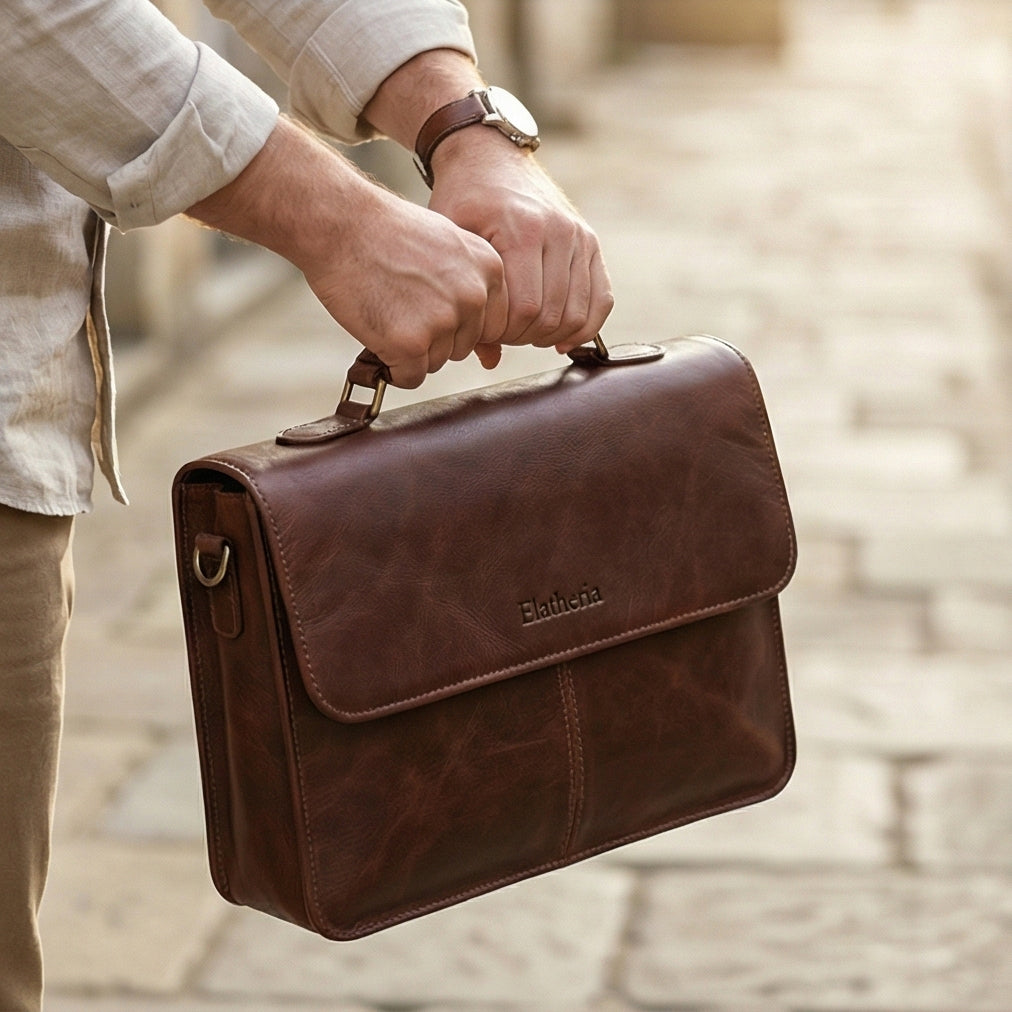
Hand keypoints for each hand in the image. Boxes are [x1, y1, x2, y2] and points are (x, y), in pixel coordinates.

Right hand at [187, 118, 508, 388]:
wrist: (339, 223)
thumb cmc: (385, 231)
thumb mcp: (448, 244)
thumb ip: (470, 285)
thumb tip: (486, 345)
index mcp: (488, 270)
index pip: (490, 326)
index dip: (457, 325)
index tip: (431, 310)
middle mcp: (473, 297)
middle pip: (461, 347)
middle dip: (432, 338)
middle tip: (399, 306)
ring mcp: (443, 321)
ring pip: (435, 363)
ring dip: (410, 351)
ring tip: (386, 311)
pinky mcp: (411, 343)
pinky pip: (410, 377)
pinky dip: (392, 367)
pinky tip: (377, 334)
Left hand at [428, 129, 613, 359]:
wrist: (489, 156)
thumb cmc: (462, 201)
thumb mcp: (453, 242)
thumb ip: (469, 298)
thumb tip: (490, 358)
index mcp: (521, 230)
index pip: (524, 309)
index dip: (504, 333)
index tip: (483, 331)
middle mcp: (558, 231)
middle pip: (552, 315)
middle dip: (524, 336)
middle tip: (503, 334)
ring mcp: (579, 236)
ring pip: (578, 313)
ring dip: (552, 335)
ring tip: (526, 332)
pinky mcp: (591, 242)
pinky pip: (602, 298)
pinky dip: (586, 326)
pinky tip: (562, 338)